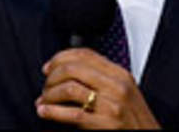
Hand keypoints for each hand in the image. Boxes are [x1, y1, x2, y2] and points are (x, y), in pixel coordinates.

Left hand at [35, 48, 159, 128]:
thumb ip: (102, 79)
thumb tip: (68, 70)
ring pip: (70, 88)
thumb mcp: (124, 93)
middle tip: (45, 87)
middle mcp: (117, 86)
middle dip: (52, 77)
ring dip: (50, 95)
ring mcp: (113, 105)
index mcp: (120, 74)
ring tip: (43, 102)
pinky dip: (53, 111)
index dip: (60, 58)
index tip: (48, 67)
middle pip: (73, 68)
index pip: (84, 54)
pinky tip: (44, 112)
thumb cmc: (135, 122)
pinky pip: (73, 113)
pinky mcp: (107, 124)